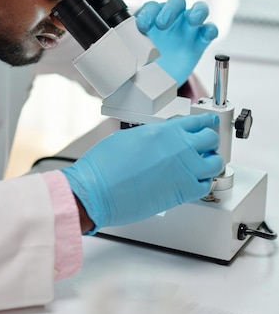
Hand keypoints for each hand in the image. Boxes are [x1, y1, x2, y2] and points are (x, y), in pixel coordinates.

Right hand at [62, 114, 222, 233]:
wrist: (97, 190)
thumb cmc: (104, 166)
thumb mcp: (129, 137)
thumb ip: (152, 136)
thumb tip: (159, 141)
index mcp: (164, 131)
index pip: (197, 121)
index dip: (205, 123)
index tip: (209, 124)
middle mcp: (178, 147)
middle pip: (210, 139)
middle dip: (208, 142)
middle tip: (203, 147)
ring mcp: (184, 169)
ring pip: (215, 163)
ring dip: (210, 163)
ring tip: (201, 166)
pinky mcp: (182, 191)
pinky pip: (206, 185)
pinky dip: (204, 183)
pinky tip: (195, 182)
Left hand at [135, 0, 217, 86]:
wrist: (158, 79)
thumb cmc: (146, 61)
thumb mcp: (135, 55)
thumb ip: (129, 48)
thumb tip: (116, 53)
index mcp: (153, 18)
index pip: (153, 7)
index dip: (148, 13)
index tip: (142, 26)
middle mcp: (172, 18)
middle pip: (176, 2)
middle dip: (170, 10)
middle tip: (161, 25)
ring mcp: (188, 28)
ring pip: (198, 9)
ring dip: (197, 12)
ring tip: (193, 21)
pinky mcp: (200, 41)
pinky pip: (209, 30)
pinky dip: (210, 30)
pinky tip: (206, 35)